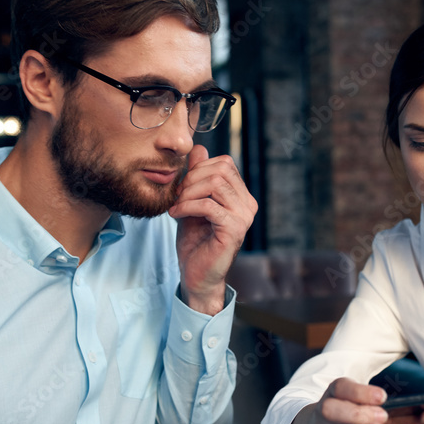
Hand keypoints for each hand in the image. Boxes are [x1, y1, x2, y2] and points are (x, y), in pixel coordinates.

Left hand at [169, 145, 257, 314]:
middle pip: (221, 170)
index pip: (225, 163)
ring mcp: (244, 217)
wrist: (196, 275)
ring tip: (176, 206)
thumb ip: (196, 177)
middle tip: (177, 196)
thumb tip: (198, 148)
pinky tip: (176, 214)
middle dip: (192, 179)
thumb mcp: (192, 202)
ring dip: (188, 193)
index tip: (182, 187)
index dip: (199, 169)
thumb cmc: (195, 241)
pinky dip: (187, 206)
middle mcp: (248, 205)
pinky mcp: (234, 230)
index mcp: (241, 196)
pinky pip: (209, 205)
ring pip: (215, 185)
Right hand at [284, 378, 414, 423]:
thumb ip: (372, 398)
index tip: (382, 396)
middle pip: (347, 416)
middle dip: (370, 417)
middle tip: (388, 417)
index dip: (362, 393)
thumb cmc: (341, 408)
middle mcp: (326, 411)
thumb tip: (411, 407)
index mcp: (332, 392)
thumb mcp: (350, 395)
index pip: (342, 388)